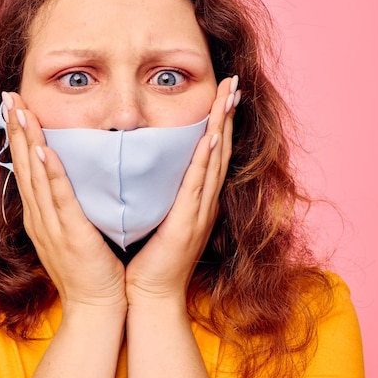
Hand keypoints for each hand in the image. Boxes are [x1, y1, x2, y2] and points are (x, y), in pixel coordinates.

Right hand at [3, 92, 126, 313]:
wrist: (95, 306)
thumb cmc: (89, 268)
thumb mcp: (70, 231)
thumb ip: (65, 204)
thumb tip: (68, 178)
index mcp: (39, 215)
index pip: (26, 167)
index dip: (19, 136)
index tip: (15, 107)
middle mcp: (39, 217)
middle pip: (23, 165)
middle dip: (16, 128)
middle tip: (10, 96)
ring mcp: (51, 226)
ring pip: (36, 175)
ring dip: (27, 141)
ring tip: (20, 111)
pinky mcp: (70, 234)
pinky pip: (59, 198)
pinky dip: (50, 173)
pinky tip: (45, 150)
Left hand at [125, 76, 237, 305]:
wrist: (150, 294)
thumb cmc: (149, 257)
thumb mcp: (156, 216)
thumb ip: (157, 192)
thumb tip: (144, 166)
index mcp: (195, 200)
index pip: (210, 153)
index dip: (217, 122)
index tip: (221, 93)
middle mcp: (202, 202)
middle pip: (219, 149)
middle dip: (226, 115)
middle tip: (233, 83)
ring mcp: (199, 212)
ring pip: (214, 161)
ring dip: (222, 127)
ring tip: (228, 97)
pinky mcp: (188, 223)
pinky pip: (198, 185)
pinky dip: (206, 160)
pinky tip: (211, 138)